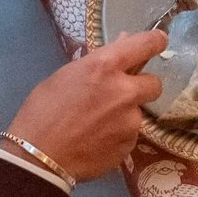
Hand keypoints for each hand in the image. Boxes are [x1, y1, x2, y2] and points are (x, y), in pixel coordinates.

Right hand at [1, 28, 166, 182]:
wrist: (38, 156)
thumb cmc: (43, 110)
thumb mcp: (66, 76)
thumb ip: (99, 61)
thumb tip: (123, 44)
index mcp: (105, 67)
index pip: (145, 44)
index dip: (155, 41)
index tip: (159, 41)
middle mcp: (124, 91)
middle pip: (155, 83)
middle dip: (141, 86)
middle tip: (121, 94)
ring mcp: (130, 120)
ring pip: (138, 112)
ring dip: (124, 114)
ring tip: (97, 124)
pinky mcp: (129, 144)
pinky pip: (130, 134)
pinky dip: (118, 134)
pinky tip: (96, 140)